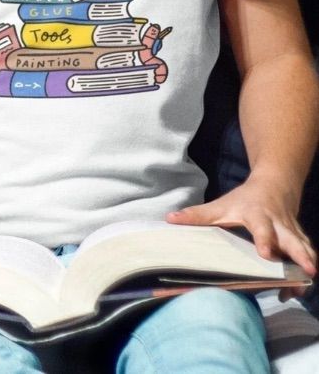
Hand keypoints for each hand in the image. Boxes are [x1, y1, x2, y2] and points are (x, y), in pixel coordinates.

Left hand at [166, 173, 316, 300]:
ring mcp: (292, 233)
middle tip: (307, 272)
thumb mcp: (221, 205)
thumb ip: (198, 215)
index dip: (265, 240)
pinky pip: (307, 255)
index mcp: (259, 216)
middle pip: (293, 241)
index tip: (266, 254)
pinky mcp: (300, 240)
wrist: (275, 185)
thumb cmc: (244, 199)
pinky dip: (304, 271)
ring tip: (302, 287)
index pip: (262, 228)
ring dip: (306, 266)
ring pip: (304, 249)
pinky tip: (297, 289)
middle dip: (300, 255)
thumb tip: (170, 219)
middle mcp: (280, 225)